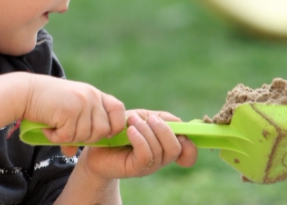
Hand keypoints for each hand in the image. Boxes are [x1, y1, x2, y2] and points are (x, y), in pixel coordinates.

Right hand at [23, 74, 125, 152]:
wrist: (25, 92)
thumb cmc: (45, 102)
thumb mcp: (67, 111)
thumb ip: (75, 128)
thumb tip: (71, 153)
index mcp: (94, 94)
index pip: (118, 110)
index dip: (114, 125)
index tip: (102, 133)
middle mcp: (91, 97)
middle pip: (102, 130)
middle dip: (86, 138)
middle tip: (68, 132)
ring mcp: (81, 103)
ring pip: (85, 136)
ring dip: (69, 138)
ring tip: (55, 128)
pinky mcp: (69, 111)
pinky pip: (68, 137)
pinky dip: (56, 137)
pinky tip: (48, 128)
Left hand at [79, 109, 197, 178]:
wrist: (97, 144)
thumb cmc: (121, 129)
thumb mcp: (143, 117)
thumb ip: (162, 118)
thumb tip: (179, 122)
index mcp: (165, 146)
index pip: (189, 151)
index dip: (190, 143)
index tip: (177, 131)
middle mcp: (161, 158)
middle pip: (176, 147)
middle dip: (163, 129)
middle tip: (147, 119)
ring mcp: (149, 166)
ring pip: (160, 149)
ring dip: (147, 130)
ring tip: (132, 122)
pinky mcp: (136, 169)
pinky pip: (146, 155)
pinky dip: (140, 139)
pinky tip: (130, 131)